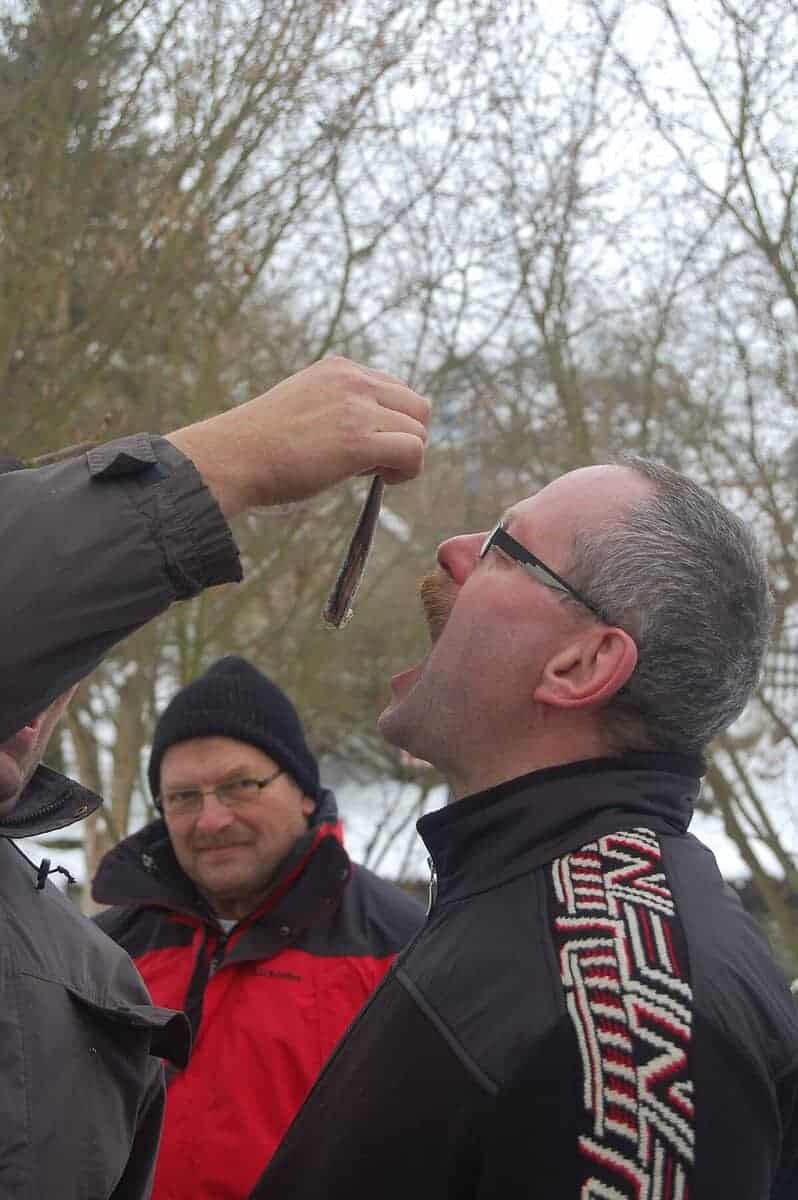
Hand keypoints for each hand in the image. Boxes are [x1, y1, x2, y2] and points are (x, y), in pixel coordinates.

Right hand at [166, 357, 429, 517]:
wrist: (233, 457)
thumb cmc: (262, 446)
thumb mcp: (306, 409)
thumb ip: (343, 412)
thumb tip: (382, 444)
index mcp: (339, 368)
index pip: (396, 389)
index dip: (390, 422)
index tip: (366, 445)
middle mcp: (352, 379)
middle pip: (418, 407)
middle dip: (404, 436)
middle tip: (374, 462)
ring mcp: (357, 406)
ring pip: (419, 431)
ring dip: (404, 457)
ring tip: (371, 472)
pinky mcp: (359, 439)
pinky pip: (414, 451)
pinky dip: (407, 471)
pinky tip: (383, 480)